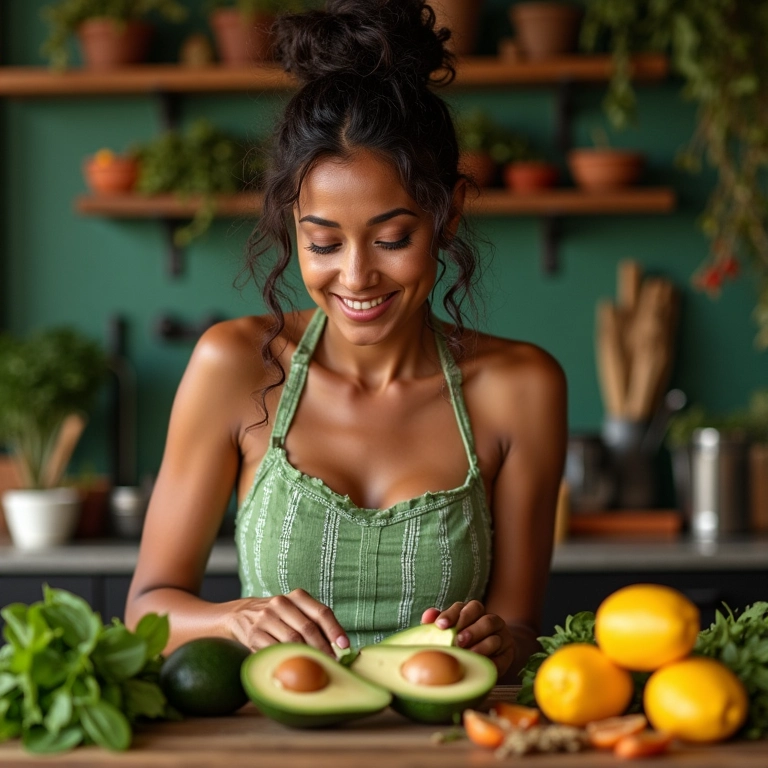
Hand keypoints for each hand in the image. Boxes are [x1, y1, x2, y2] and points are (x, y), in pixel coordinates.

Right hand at [226, 589, 348, 655]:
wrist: (240, 615)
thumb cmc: (278, 617)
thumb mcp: (295, 611)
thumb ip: (314, 623)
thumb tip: (340, 647)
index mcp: (296, 596)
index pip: (321, 612)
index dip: (335, 630)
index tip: (345, 646)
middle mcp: (280, 603)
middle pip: (308, 628)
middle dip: (323, 648)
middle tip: (333, 664)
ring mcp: (265, 618)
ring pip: (292, 640)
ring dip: (307, 655)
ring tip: (317, 667)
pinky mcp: (254, 634)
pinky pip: (275, 649)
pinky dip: (288, 659)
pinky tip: (295, 666)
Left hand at [421, 601, 514, 675]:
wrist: (493, 653)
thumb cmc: (463, 639)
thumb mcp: (450, 629)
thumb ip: (438, 622)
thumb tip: (427, 617)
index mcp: (473, 611)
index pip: (464, 607)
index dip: (452, 615)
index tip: (440, 626)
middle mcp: (490, 620)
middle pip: (484, 619)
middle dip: (470, 630)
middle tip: (457, 641)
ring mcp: (502, 636)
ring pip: (495, 636)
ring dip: (481, 645)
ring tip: (469, 653)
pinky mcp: (508, 653)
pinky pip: (503, 657)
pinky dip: (492, 661)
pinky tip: (482, 665)